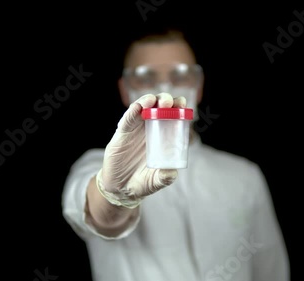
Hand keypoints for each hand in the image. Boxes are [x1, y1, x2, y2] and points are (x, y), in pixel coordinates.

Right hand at [96, 92, 186, 207]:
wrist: (121, 188)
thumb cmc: (142, 182)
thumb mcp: (156, 181)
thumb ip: (165, 178)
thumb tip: (172, 172)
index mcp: (163, 136)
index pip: (173, 116)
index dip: (178, 107)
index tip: (182, 105)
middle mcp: (151, 128)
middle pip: (159, 107)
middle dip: (165, 100)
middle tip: (168, 103)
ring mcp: (136, 129)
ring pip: (142, 108)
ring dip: (148, 101)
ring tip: (152, 101)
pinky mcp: (122, 133)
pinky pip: (127, 119)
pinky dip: (132, 111)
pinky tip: (137, 108)